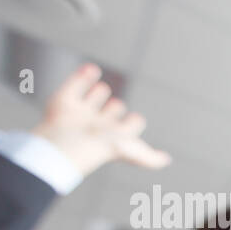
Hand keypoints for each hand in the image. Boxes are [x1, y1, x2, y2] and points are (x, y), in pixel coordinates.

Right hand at [31, 64, 170, 175]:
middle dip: (115, 108)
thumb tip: (167, 160)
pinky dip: (85, 74)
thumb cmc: (100, 148)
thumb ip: (149, 158)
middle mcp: (98, 124)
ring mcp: (81, 112)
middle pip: (113, 109)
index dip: (134, 122)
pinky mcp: (64, 100)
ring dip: (100, 91)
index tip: (134, 120)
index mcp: (115, 137)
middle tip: (111, 113)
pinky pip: (76, 82)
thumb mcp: (132, 153)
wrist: (65, 143)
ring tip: (100, 93)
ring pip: (97, 94)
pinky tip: (93, 70)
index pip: (131, 124)